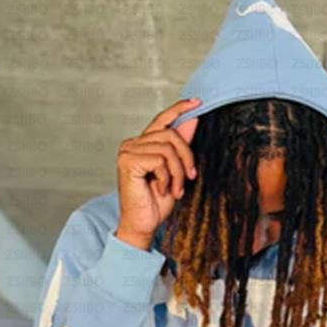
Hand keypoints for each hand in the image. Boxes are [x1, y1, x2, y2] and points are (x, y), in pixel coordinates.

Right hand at [115, 98, 201, 248]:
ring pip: (168, 149)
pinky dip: (167, 178)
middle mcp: (133, 143)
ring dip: (178, 173)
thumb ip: (181, 146)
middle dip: (187, 157)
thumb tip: (193, 119)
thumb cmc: (157, 202)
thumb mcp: (176, 171)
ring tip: (176, 190)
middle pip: (172, 134)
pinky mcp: (127, 161)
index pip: (163, 119)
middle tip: (190, 178)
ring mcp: (128, 151)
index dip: (180, 108)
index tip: (198, 102)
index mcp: (143, 143)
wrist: (144, 225)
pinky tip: (161, 190)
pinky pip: (160, 160)